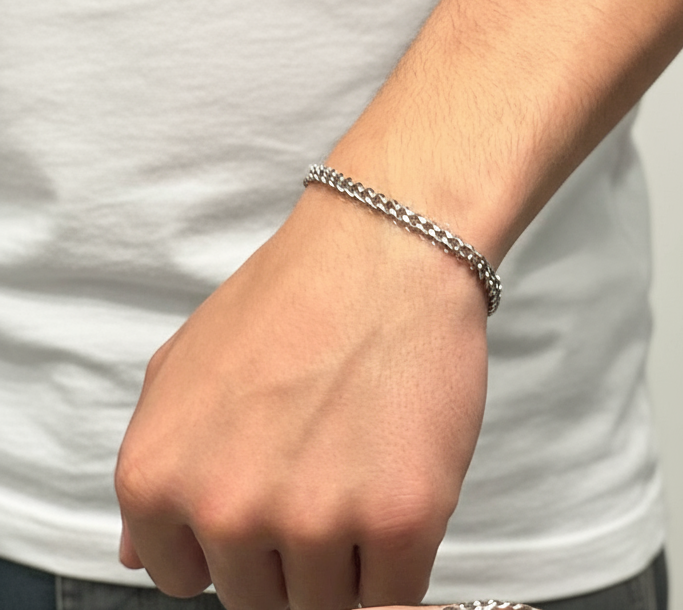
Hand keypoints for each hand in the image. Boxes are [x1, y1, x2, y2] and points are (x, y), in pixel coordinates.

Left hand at [115, 189, 488, 609]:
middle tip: (326, 467)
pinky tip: (401, 481)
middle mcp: (226, 510)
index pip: (186, 578)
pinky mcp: (402, 519)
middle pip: (260, 598)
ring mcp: (316, 520)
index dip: (234, 541)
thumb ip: (157, 468)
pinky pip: (397, 594)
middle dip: (290, 547)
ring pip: (330, 602)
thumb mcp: (184, 364)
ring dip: (350, 552)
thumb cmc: (292, 296)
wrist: (385, 247)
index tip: (269, 497)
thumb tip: (141, 556)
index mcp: (157, 479)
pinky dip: (402, 556)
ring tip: (364, 463)